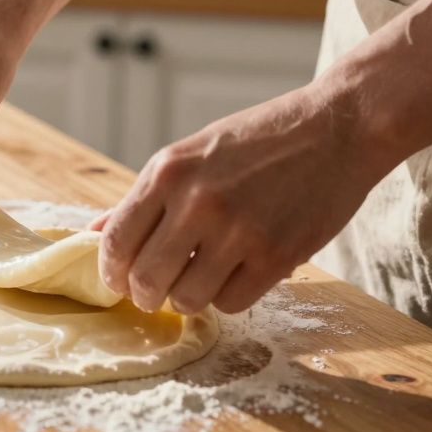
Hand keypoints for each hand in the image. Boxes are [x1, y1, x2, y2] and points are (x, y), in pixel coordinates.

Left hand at [93, 84, 394, 313]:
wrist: (337, 128)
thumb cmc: (259, 140)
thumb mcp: (190, 154)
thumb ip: (144, 198)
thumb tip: (94, 231)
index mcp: (168, 172)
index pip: (116, 241)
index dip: (110, 271)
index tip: (117, 280)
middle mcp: (198, 202)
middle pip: (146, 278)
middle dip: (144, 294)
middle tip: (154, 292)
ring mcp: (239, 231)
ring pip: (187, 299)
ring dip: (186, 299)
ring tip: (196, 281)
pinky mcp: (277, 256)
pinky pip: (231, 303)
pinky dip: (226, 298)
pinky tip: (233, 276)